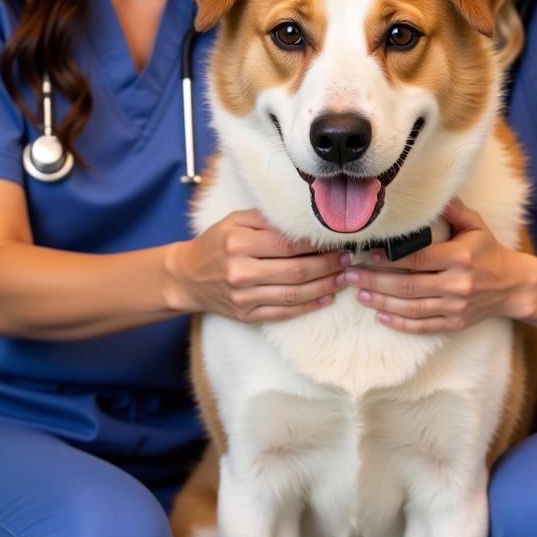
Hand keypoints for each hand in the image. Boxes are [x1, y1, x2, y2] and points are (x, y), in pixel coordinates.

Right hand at [169, 210, 345, 321]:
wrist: (187, 277)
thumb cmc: (216, 243)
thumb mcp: (234, 221)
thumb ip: (266, 220)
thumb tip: (304, 222)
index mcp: (238, 244)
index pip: (288, 244)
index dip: (316, 244)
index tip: (337, 240)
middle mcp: (241, 272)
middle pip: (296, 271)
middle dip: (328, 265)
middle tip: (348, 259)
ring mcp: (244, 298)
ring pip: (294, 294)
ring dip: (325, 286)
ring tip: (344, 277)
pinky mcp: (247, 316)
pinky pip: (284, 313)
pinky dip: (309, 306)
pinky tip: (326, 297)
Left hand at [343, 198, 534, 333]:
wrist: (513, 285)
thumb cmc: (488, 251)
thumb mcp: (475, 225)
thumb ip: (453, 209)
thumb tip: (432, 193)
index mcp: (460, 257)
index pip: (418, 259)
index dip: (390, 259)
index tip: (368, 255)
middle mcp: (457, 284)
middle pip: (408, 285)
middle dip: (375, 281)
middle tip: (350, 275)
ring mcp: (455, 306)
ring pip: (411, 308)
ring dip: (382, 302)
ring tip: (359, 294)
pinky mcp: (454, 323)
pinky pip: (422, 326)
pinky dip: (400, 323)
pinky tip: (381, 316)